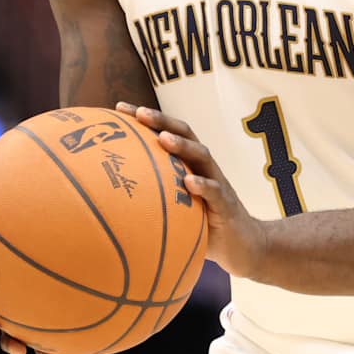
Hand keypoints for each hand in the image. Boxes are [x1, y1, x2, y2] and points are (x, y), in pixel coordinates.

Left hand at [118, 103, 267, 280]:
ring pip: (202, 157)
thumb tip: (109, 199)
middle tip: (140, 113)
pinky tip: (189, 182)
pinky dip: (203, 186)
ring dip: (182, 146)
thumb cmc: (204, 225)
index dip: (147, 119)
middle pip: (185, 135)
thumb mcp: (177, 207)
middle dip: (162, 121)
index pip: (168, 133)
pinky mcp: (226, 206)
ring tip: (163, 138)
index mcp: (190, 164)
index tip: (120, 108)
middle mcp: (203, 168)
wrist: (243, 246)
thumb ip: (153, 197)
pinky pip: (215, 192)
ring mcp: (217, 184)